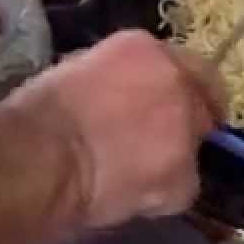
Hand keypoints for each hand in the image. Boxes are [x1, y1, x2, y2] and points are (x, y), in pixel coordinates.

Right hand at [18, 30, 225, 228]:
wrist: (40, 160)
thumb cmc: (41, 114)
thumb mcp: (78, 69)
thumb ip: (117, 74)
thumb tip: (123, 90)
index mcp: (144, 49)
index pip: (183, 61)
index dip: (180, 85)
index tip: (170, 101)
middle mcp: (177, 81)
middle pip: (203, 99)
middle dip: (185, 116)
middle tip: (156, 138)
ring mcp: (186, 130)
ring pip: (193, 144)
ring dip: (173, 154)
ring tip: (135, 171)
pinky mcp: (185, 177)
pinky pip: (183, 185)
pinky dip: (164, 192)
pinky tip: (133, 194)